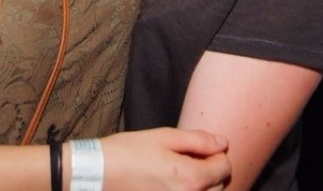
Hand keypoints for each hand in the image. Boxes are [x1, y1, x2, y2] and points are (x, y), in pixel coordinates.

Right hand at [101, 128, 230, 190]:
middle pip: (218, 186)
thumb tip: (223, 143)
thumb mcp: (163, 137)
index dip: (217, 154)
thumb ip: (198, 140)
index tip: (202, 148)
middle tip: (190, 158)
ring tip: (180, 172)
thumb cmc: (128, 152)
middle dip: (211, 170)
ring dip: (201, 185)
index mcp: (191, 178)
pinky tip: (172, 183)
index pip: (224, 167)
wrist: (97, 174)